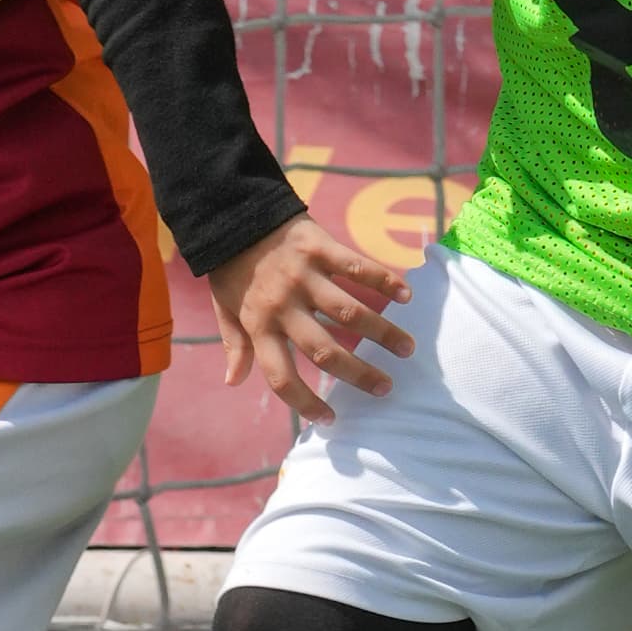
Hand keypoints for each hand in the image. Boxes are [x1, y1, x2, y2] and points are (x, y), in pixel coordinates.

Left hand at [210, 213, 412, 424]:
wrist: (233, 212)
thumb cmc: (231, 267)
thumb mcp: (224, 308)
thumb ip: (235, 344)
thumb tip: (233, 381)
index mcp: (258, 325)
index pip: (281, 376)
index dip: (304, 403)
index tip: (330, 419)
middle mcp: (282, 305)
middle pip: (325, 351)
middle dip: (359, 374)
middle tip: (385, 388)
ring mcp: (303, 276)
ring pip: (349, 312)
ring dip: (382, 332)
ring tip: (407, 349)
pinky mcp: (319, 247)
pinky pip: (357, 267)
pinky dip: (384, 281)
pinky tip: (406, 295)